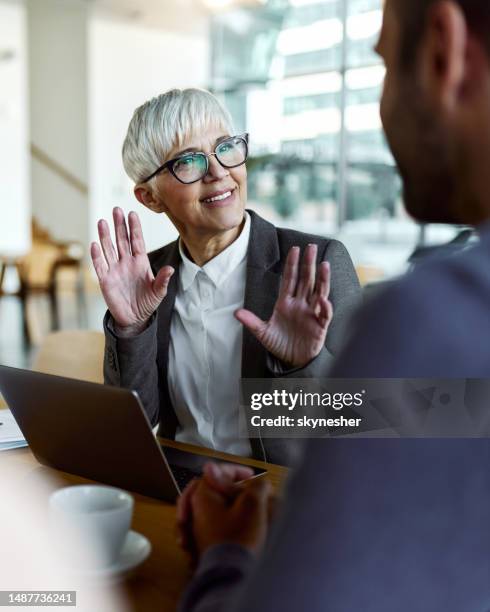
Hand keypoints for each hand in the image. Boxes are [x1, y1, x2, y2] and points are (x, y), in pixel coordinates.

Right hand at [90, 207, 173, 333]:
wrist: (134, 317)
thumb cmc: (148, 302)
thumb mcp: (158, 292)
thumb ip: (163, 280)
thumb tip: (170, 269)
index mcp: (140, 262)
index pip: (137, 241)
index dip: (134, 228)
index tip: (132, 213)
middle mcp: (126, 262)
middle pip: (121, 240)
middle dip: (119, 225)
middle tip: (116, 209)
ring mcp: (115, 269)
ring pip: (109, 249)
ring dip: (105, 236)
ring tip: (102, 221)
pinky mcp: (105, 279)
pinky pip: (100, 265)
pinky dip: (97, 255)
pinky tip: (95, 244)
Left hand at [189, 476, 271, 557]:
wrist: (230, 574)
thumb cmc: (239, 539)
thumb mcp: (253, 504)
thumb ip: (256, 485)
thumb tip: (259, 482)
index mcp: (201, 495)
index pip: (216, 471)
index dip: (237, 471)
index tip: (251, 477)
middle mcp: (193, 510)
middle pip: (210, 488)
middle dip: (230, 488)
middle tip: (246, 493)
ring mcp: (194, 528)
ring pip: (209, 506)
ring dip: (225, 503)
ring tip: (242, 509)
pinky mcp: (201, 544)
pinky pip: (208, 524)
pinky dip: (221, 519)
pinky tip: (233, 524)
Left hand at [235, 244, 332, 367]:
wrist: (292, 360)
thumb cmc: (279, 344)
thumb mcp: (263, 333)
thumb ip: (251, 322)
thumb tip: (235, 313)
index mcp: (286, 303)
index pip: (290, 279)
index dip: (292, 265)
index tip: (294, 249)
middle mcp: (300, 304)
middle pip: (306, 280)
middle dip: (309, 264)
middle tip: (312, 247)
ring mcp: (311, 314)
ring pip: (319, 292)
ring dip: (322, 279)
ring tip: (324, 265)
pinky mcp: (320, 326)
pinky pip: (324, 314)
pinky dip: (325, 307)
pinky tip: (324, 300)